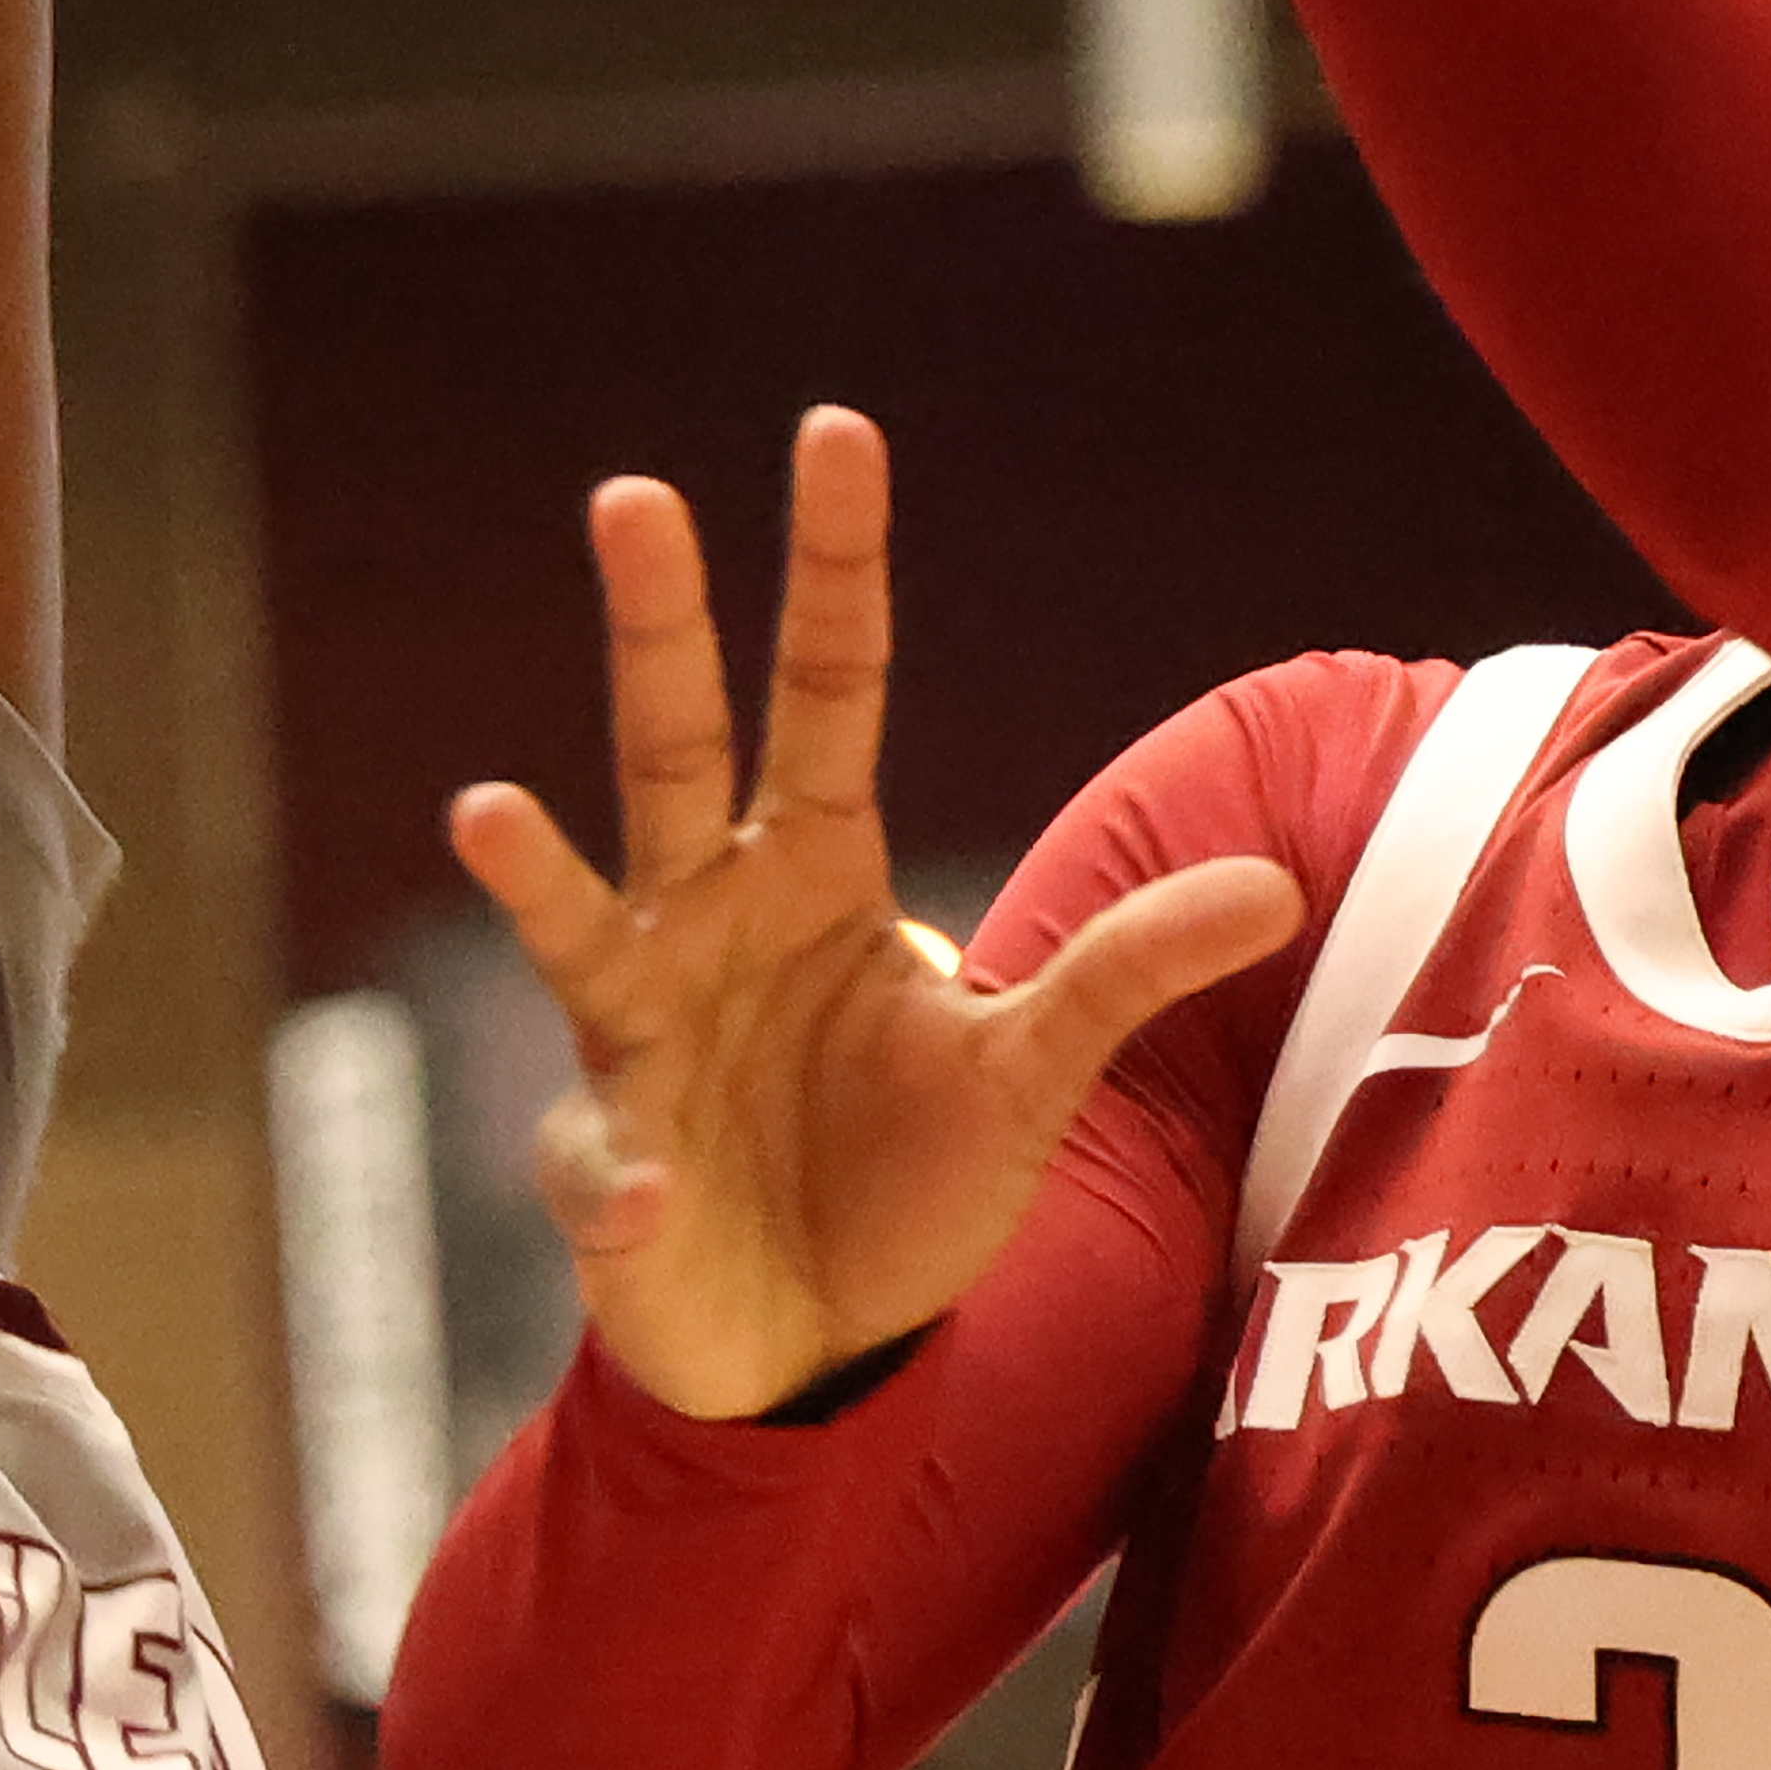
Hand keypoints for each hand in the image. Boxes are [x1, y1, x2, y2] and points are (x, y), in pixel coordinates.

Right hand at [447, 409, 1298, 1421]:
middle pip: (675, 741)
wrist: (818, 1340)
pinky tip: (649, 1197)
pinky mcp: (606, 1165)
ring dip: (530, 871)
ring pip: (578, 921)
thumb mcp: (1036, 1070)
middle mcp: (712, 915)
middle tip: (635, 495)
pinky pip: (603, 1158)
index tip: (836, 429)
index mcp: (819, 868)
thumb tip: (1282, 885)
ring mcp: (642, 1032)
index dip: (836, 564)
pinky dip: (621, 1182)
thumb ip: (1131, 969)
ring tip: (487, 814)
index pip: (830, 683)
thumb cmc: (914, 1177)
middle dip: (658, 623)